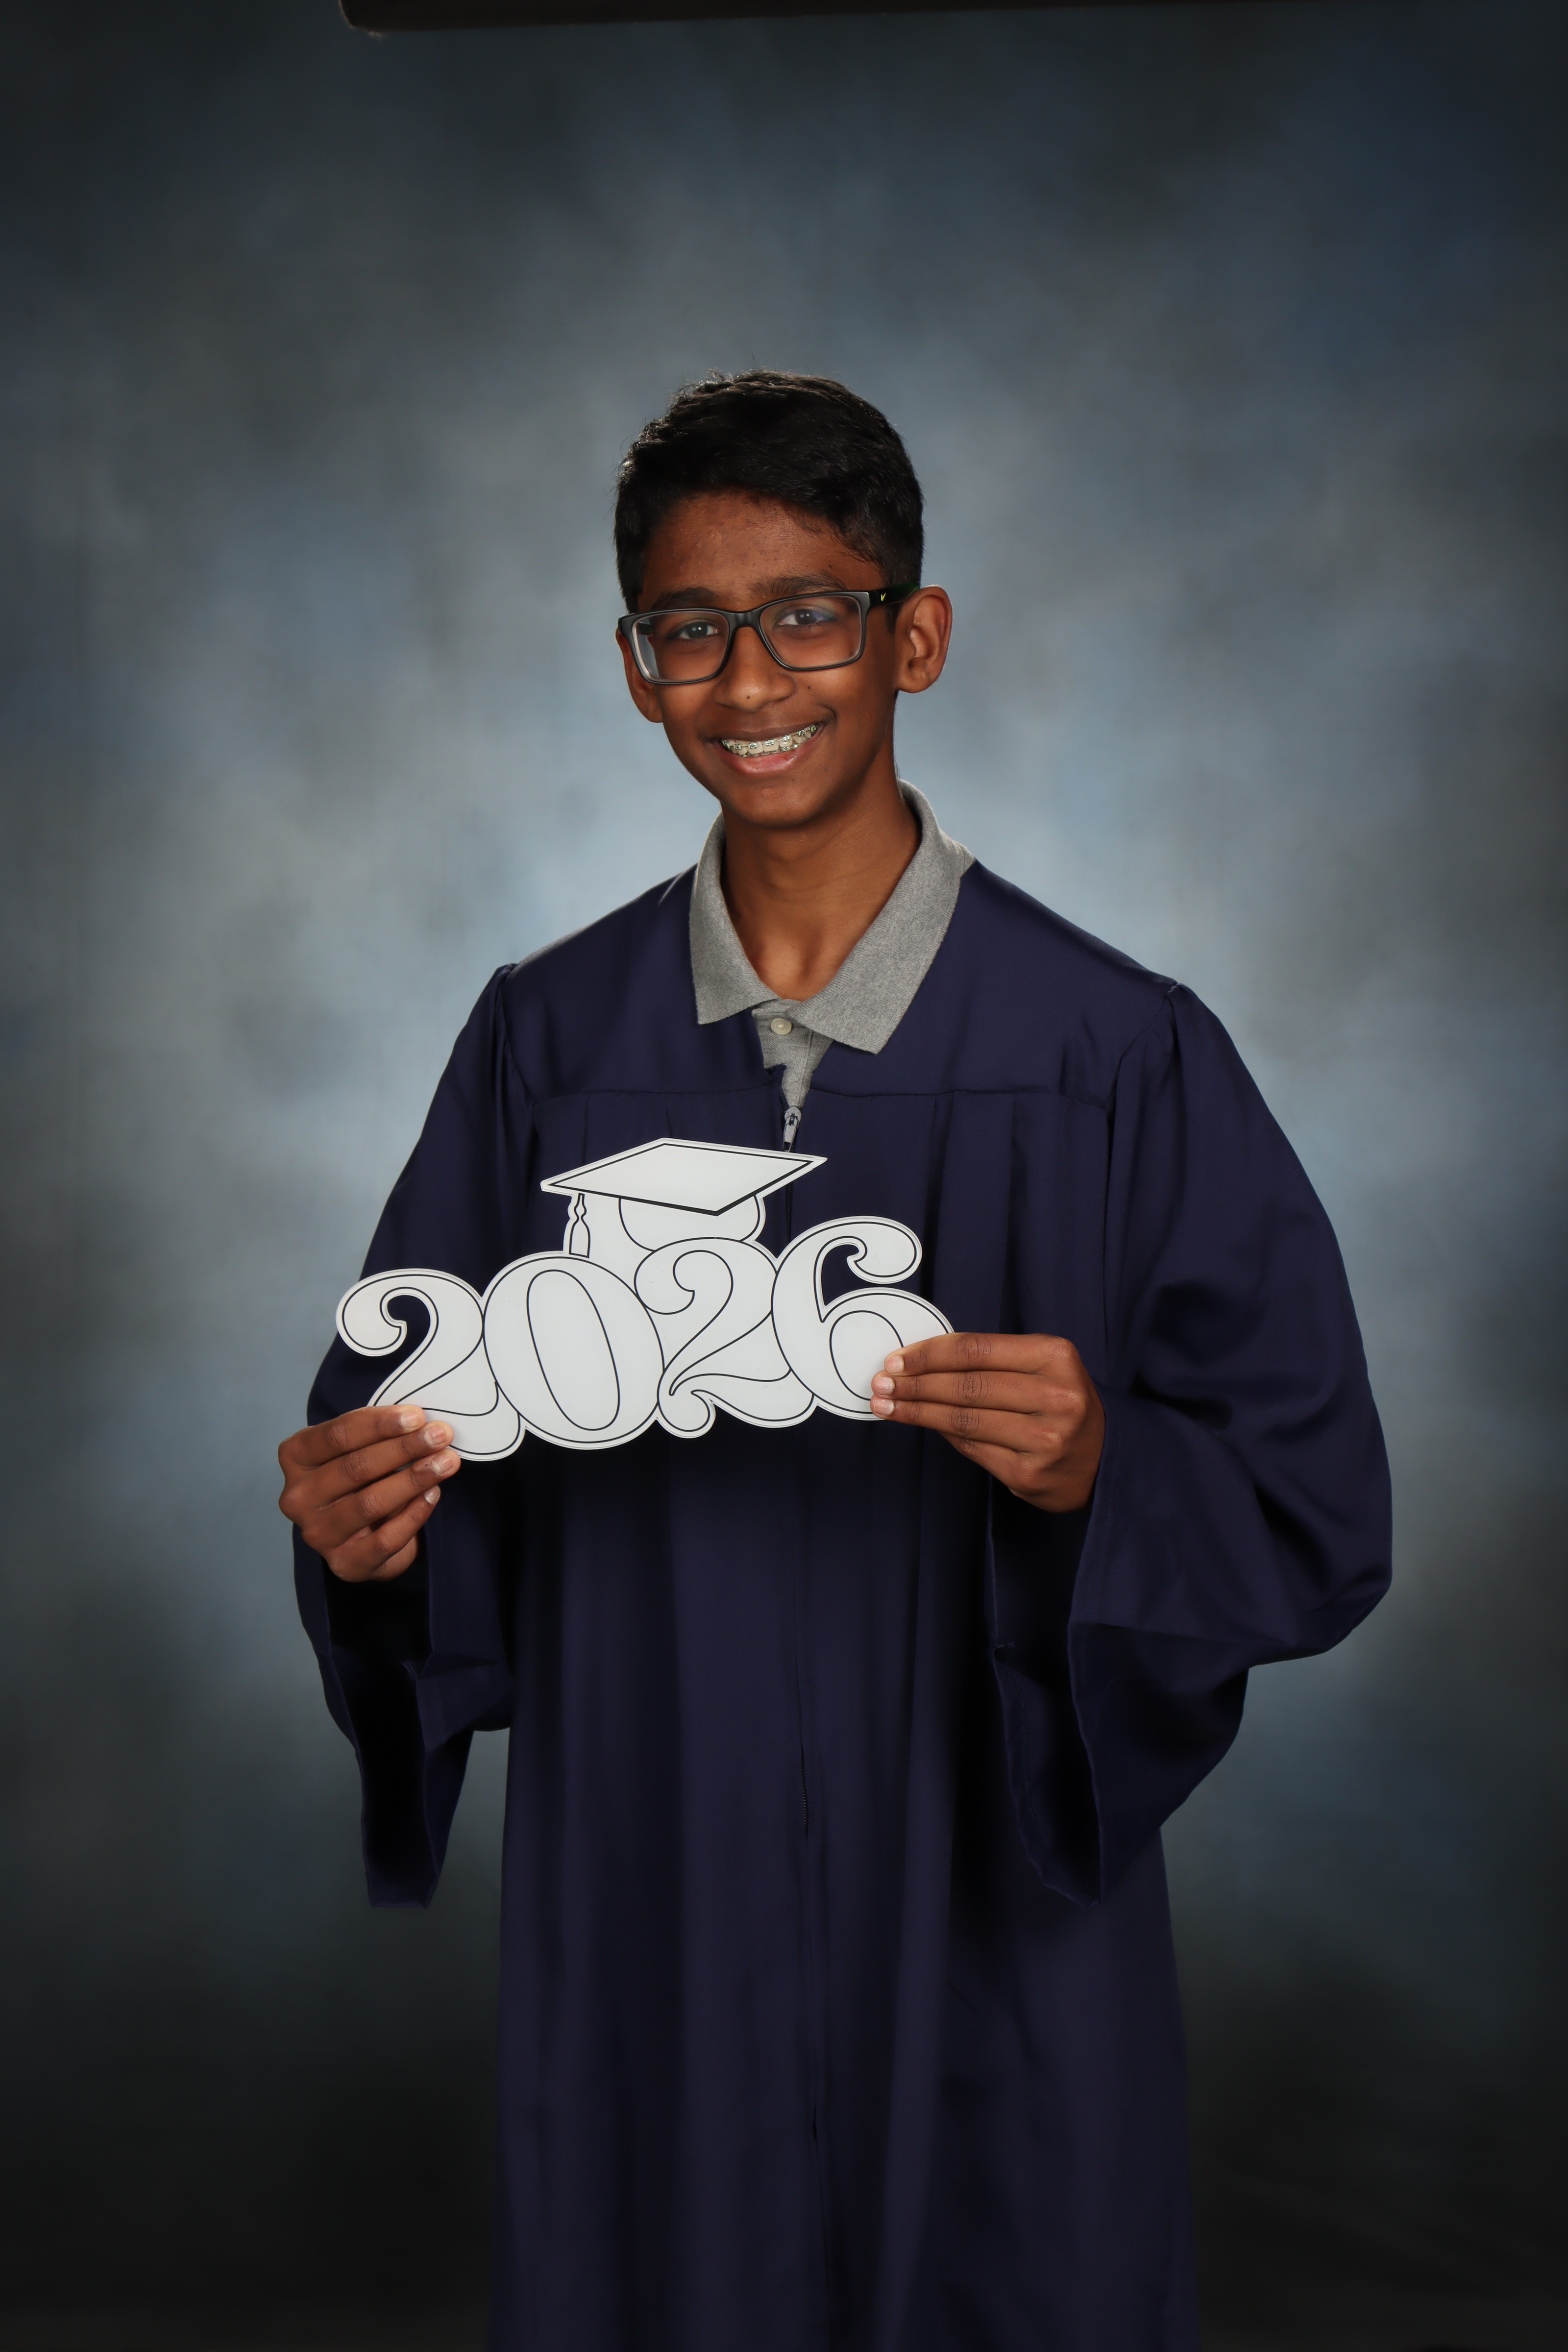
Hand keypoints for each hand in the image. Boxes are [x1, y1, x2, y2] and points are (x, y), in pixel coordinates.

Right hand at [278, 1405, 460, 1581]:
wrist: (361, 1534)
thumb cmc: (360, 1479)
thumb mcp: (360, 1448)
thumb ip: (379, 1435)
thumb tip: (422, 1424)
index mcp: (296, 1457)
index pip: (337, 1435)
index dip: (379, 1425)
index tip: (417, 1416)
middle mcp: (298, 1497)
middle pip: (355, 1467)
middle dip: (404, 1449)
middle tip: (440, 1436)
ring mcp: (318, 1534)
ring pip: (370, 1503)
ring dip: (414, 1479)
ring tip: (445, 1463)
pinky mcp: (344, 1563)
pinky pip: (385, 1539)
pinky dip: (414, 1514)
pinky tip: (433, 1494)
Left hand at [869, 1333, 1104, 1511]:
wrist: (1106, 1457)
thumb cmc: (1061, 1403)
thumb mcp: (1042, 1366)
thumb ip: (993, 1359)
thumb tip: (921, 1360)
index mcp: (1057, 1357)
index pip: (977, 1350)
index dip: (929, 1354)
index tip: (896, 1359)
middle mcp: (1056, 1397)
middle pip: (966, 1386)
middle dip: (915, 1384)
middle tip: (880, 1383)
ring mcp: (1045, 1440)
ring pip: (964, 1420)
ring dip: (917, 1412)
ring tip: (886, 1404)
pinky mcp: (1030, 1474)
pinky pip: (972, 1450)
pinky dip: (942, 1435)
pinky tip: (921, 1425)